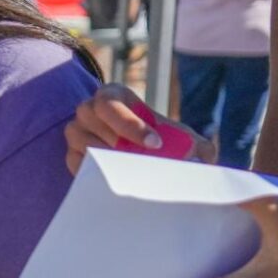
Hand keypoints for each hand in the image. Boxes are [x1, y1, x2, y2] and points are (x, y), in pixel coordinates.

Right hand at [64, 83, 213, 174]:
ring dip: (108, 160)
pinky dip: (96, 174)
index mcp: (113, 95)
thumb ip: (197, 146)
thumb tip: (205, 160)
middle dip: (118, 143)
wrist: (144, 156)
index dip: (130, 124)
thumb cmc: (162, 139)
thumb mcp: (183, 137)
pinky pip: (77, 165)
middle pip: (90, 122)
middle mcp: (88, 110)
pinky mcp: (72, 155)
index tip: (155, 145)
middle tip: (142, 161)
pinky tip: (117, 181)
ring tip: (133, 172)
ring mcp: (76, 133)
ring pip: (83, 145)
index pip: (110, 104)